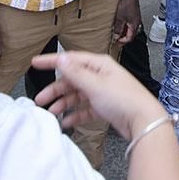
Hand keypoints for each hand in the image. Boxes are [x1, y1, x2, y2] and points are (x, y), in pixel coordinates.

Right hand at [33, 51, 168, 138]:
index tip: (35, 63)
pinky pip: (85, 109)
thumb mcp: (95, 84)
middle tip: (41, 99)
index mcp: (99, 65)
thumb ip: (75, 73)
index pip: (71, 59)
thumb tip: (61, 58)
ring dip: (63, 103)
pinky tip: (66, 121)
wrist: (143, 121)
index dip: (52, 61)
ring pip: (77, 95)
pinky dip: (75, 115)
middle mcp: (101, 76)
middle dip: (55, 89)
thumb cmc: (124, 99)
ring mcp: (103, 92)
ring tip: (51, 112)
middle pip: (72, 80)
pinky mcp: (105, 107)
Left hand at [112, 0, 141, 44]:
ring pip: (130, 28)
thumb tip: (116, 35)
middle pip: (130, 34)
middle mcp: (136, 22)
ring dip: (123, 31)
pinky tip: (119, 23)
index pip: (129, 38)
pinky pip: (129, 23)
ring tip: (116, 32)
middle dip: (123, 37)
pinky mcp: (133, 13)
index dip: (122, 42)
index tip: (116, 43)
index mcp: (134, 25)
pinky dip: (124, 26)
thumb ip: (118, 28)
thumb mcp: (120, 18)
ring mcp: (135, 18)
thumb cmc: (127, 4)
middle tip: (116, 39)